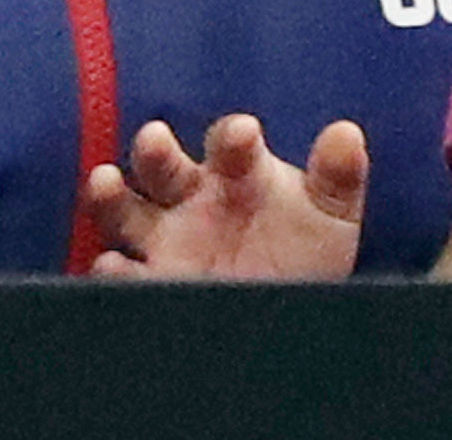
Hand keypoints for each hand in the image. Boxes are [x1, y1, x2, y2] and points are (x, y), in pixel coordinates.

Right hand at [82, 113, 367, 279]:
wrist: (284, 319)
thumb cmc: (305, 252)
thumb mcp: (330, 218)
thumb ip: (338, 178)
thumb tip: (347, 133)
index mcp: (236, 172)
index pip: (229, 143)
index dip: (233, 137)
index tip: (243, 135)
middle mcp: (192, 199)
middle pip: (163, 165)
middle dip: (156, 151)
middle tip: (154, 140)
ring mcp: (166, 242)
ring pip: (123, 210)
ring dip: (108, 194)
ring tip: (104, 182)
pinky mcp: (150, 285)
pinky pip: (121, 275)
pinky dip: (112, 270)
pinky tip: (113, 265)